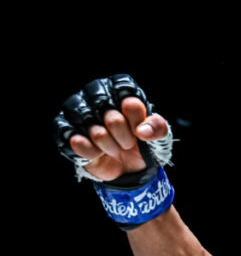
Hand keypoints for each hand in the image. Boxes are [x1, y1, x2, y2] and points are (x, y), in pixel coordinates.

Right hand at [53, 75, 169, 181]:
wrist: (125, 165)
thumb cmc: (141, 143)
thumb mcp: (159, 137)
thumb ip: (158, 128)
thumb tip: (143, 131)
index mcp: (119, 90)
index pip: (129, 100)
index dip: (136, 119)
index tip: (139, 130)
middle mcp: (96, 95)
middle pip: (113, 118)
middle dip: (124, 136)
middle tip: (128, 142)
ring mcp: (78, 112)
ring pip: (96, 132)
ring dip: (110, 146)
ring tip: (114, 148)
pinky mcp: (66, 130)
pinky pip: (76, 142)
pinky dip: (92, 152)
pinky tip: (98, 153)